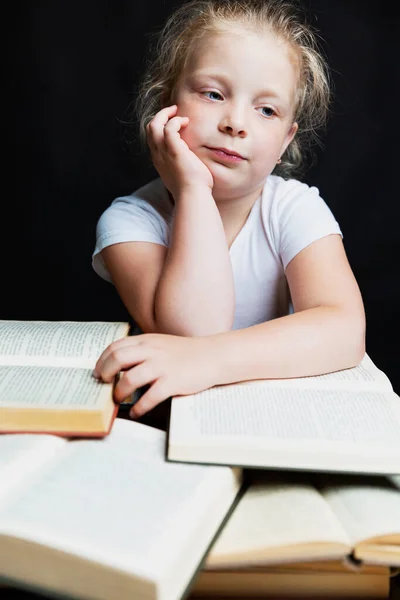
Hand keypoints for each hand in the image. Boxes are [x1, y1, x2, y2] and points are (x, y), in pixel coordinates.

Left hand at [93, 333, 219, 418]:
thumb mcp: (160, 344)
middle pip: (117, 360)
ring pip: (130, 379)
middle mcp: (152, 352)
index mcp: (147, 341)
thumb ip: (141, 351)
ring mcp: (162, 367)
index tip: (98, 372)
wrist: (213, 355)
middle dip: (104, 374)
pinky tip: (137, 413)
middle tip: (104, 384)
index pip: (115, 347)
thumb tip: (118, 365)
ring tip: (119, 399)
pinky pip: (149, 397)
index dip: (102, 361)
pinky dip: (139, 408)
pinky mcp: (173, 382)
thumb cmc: (185, 353)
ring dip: (119, 393)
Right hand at [147, 105, 213, 197]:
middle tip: (174, 111)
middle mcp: (158, 156)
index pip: (153, 139)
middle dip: (160, 117)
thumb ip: (183, 167)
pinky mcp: (174, 150)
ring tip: (177, 112)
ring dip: (165, 114)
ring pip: (154, 125)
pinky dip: (176, 121)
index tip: (173, 123)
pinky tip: (186, 122)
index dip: (161, 127)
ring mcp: (164, 153)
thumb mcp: (184, 177)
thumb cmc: (193, 190)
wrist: (193, 196)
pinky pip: (169, 128)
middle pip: (150, 129)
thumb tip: (192, 165)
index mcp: (160, 162)